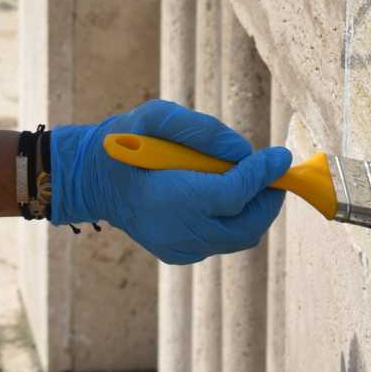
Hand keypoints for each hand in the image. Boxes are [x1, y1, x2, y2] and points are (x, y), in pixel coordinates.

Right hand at [49, 100, 287, 262]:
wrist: (89, 178)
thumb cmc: (123, 140)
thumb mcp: (156, 116)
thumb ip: (202, 130)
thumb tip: (243, 152)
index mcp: (170, 198)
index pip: (235, 193)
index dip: (263, 174)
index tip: (281, 156)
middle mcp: (178, 231)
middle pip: (246, 225)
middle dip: (267, 198)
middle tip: (273, 172)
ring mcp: (179, 248)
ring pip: (238, 237)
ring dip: (252, 210)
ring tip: (250, 182)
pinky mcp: (179, 254)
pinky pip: (222, 241)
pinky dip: (232, 219)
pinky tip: (222, 196)